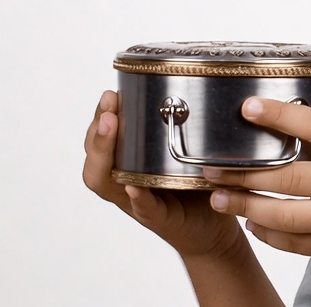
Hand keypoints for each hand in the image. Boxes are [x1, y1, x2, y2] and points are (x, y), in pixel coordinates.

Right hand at [81, 90, 246, 260]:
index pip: (101, 140)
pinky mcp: (159, 219)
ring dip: (106, 153)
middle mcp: (125, 182)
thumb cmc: (197, 186)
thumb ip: (183, 128)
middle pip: (96, 158)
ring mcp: (138, 202)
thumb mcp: (187, 152)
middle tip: (109, 105)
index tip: (110, 95)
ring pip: (105, 182)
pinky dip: (137, 196)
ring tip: (112, 127)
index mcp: (128, 165)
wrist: (214, 227)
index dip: (100, 118)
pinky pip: (143, 208)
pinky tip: (133, 184)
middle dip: (98, 129)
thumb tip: (194, 84)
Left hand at [202, 76, 310, 275]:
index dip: (281, 117)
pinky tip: (252, 223)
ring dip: (247, 206)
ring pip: (286, 215)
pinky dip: (270, 235)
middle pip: (290, 177)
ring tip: (219, 196)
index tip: (249, 106)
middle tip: (212, 164)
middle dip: (246, 171)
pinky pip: (297, 243)